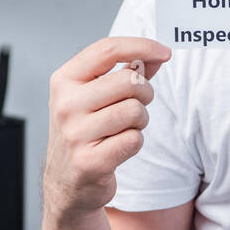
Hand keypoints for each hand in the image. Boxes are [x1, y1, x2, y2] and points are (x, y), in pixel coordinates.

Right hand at [45, 37, 171, 218]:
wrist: (67, 182)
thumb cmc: (85, 132)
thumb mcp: (95, 97)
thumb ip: (124, 73)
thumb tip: (156, 55)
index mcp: (64, 80)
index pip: (106, 49)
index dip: (141, 46)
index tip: (165, 52)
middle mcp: (66, 104)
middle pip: (129, 81)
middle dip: (145, 93)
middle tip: (137, 106)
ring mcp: (75, 133)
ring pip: (135, 111)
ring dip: (140, 121)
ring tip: (125, 129)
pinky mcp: (90, 161)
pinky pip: (134, 140)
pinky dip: (135, 142)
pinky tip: (118, 147)